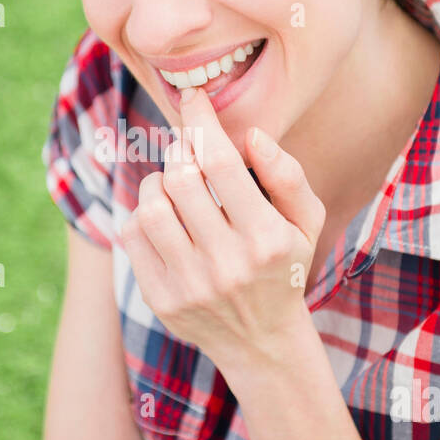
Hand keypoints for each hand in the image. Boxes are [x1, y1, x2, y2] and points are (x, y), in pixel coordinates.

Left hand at [118, 85, 325, 375]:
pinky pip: (133, 235)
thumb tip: (253, 135)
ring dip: (157, 180)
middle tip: (188, 147)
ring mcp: (190, 285)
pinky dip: (143, 212)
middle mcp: (227, 263)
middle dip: (180, 150)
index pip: (222, 162)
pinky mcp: (161, 299)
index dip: (202, 121)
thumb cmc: (283, 266)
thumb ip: (287, 175)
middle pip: (181, 178)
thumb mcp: (306, 222)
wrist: (261, 341)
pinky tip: (162, 214)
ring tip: (174, 181)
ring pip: (151, 206)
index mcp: (266, 238)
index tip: (193, 98)